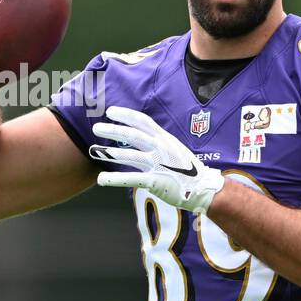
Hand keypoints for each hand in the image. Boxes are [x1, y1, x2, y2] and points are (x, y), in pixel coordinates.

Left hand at [88, 106, 224, 213]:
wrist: (204, 188)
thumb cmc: (187, 169)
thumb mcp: (174, 149)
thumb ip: (158, 143)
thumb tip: (142, 137)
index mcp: (165, 139)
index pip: (143, 121)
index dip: (126, 115)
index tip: (111, 111)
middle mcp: (161, 148)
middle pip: (133, 135)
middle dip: (113, 130)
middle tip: (96, 127)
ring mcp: (159, 164)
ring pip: (131, 156)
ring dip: (111, 153)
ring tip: (96, 150)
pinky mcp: (156, 181)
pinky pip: (132, 178)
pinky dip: (115, 179)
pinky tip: (101, 179)